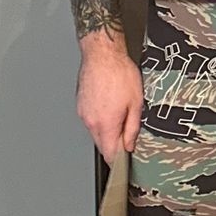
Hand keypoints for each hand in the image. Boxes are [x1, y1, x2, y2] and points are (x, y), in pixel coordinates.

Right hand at [77, 40, 142, 161]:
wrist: (102, 53)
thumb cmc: (120, 73)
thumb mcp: (136, 102)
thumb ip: (132, 128)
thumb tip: (129, 145)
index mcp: (105, 124)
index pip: (109, 154)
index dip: (118, 161)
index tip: (125, 163)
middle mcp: (90, 121)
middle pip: (101, 144)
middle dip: (114, 145)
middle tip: (127, 136)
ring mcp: (83, 113)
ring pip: (95, 132)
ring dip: (107, 130)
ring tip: (119, 114)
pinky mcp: (80, 104)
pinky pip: (90, 119)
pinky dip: (100, 118)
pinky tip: (110, 105)